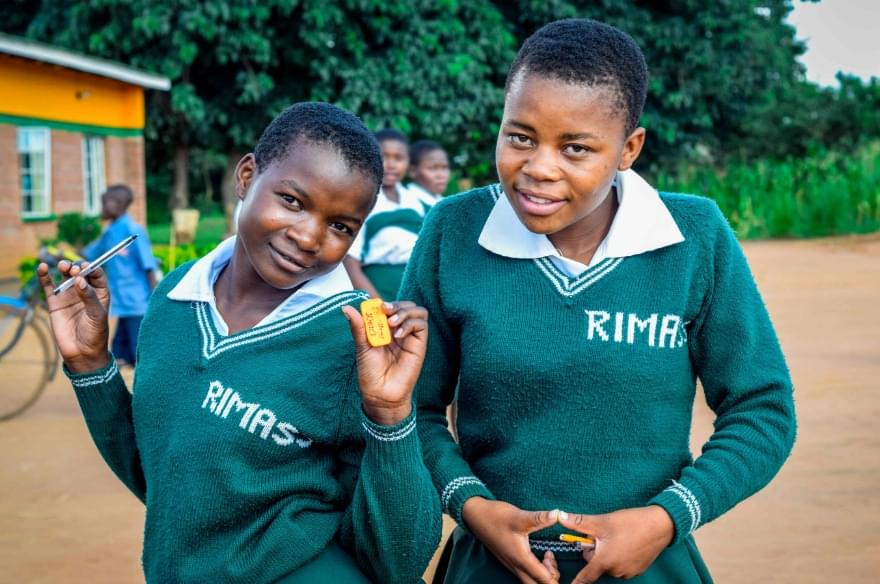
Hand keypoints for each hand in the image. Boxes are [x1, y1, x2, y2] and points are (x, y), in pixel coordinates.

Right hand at [37, 260, 110, 372]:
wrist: (82, 352)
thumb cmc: (95, 334)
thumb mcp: (97, 315)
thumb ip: (89, 297)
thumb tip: (79, 280)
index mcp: (100, 293)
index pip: (97, 274)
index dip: (92, 268)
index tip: (87, 266)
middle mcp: (84, 291)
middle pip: (80, 272)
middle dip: (77, 267)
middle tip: (74, 270)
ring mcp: (69, 296)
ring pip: (65, 276)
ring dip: (64, 267)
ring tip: (64, 267)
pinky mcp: (55, 302)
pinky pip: (49, 286)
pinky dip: (44, 276)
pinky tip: (42, 267)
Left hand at [342, 300, 427, 425]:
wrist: (380, 394)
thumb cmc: (370, 372)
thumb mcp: (362, 346)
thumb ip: (358, 327)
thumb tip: (346, 307)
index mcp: (385, 328)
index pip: (390, 306)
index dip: (384, 303)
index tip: (377, 306)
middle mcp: (399, 330)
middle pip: (406, 305)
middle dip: (396, 304)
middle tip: (385, 310)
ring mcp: (410, 337)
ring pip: (418, 311)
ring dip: (405, 312)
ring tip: (391, 322)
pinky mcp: (419, 344)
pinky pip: (422, 325)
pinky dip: (410, 324)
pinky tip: (398, 335)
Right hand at [461, 497, 560, 583]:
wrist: (475, 515)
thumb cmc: (496, 516)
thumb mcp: (519, 516)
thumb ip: (539, 518)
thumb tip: (558, 514)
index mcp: (520, 559)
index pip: (543, 579)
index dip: (554, 573)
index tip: (551, 554)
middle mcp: (516, 566)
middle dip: (550, 579)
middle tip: (552, 561)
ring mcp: (511, 565)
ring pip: (531, 581)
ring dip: (542, 575)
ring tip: (546, 556)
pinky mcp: (510, 561)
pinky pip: (525, 575)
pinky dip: (536, 571)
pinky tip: (539, 556)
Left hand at [558, 505, 673, 582]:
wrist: (660, 526)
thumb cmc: (630, 523)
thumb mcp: (602, 521)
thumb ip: (578, 522)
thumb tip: (559, 517)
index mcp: (604, 562)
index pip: (585, 578)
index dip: (576, 583)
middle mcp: (615, 571)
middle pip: (595, 564)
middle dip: (595, 551)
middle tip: (604, 535)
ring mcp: (628, 573)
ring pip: (608, 564)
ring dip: (608, 553)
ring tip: (618, 537)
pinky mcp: (637, 571)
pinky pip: (621, 565)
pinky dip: (620, 556)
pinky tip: (628, 543)